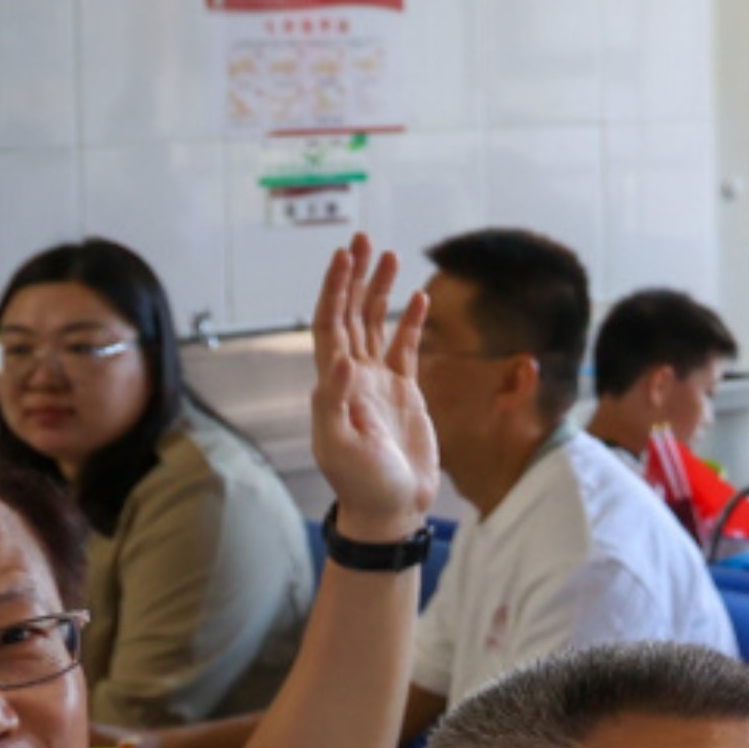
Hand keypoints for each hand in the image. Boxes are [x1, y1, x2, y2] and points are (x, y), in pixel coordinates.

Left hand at [306, 235, 439, 543]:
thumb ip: (336, 399)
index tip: (344, 256)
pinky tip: (418, 299)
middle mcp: (352, 376)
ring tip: (391, 255)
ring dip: (380, 290)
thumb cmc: (361, 482)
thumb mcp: (340, 445)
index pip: (330, 324)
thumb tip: (343, 356)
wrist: (390, 508)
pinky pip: (405, 348)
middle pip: (351, 313)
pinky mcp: (405, 393)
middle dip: (356, 276)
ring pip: (376, 324)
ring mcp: (378, 382)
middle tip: (364, 239)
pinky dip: (410, 322)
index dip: (334, 289)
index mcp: (334, 383)